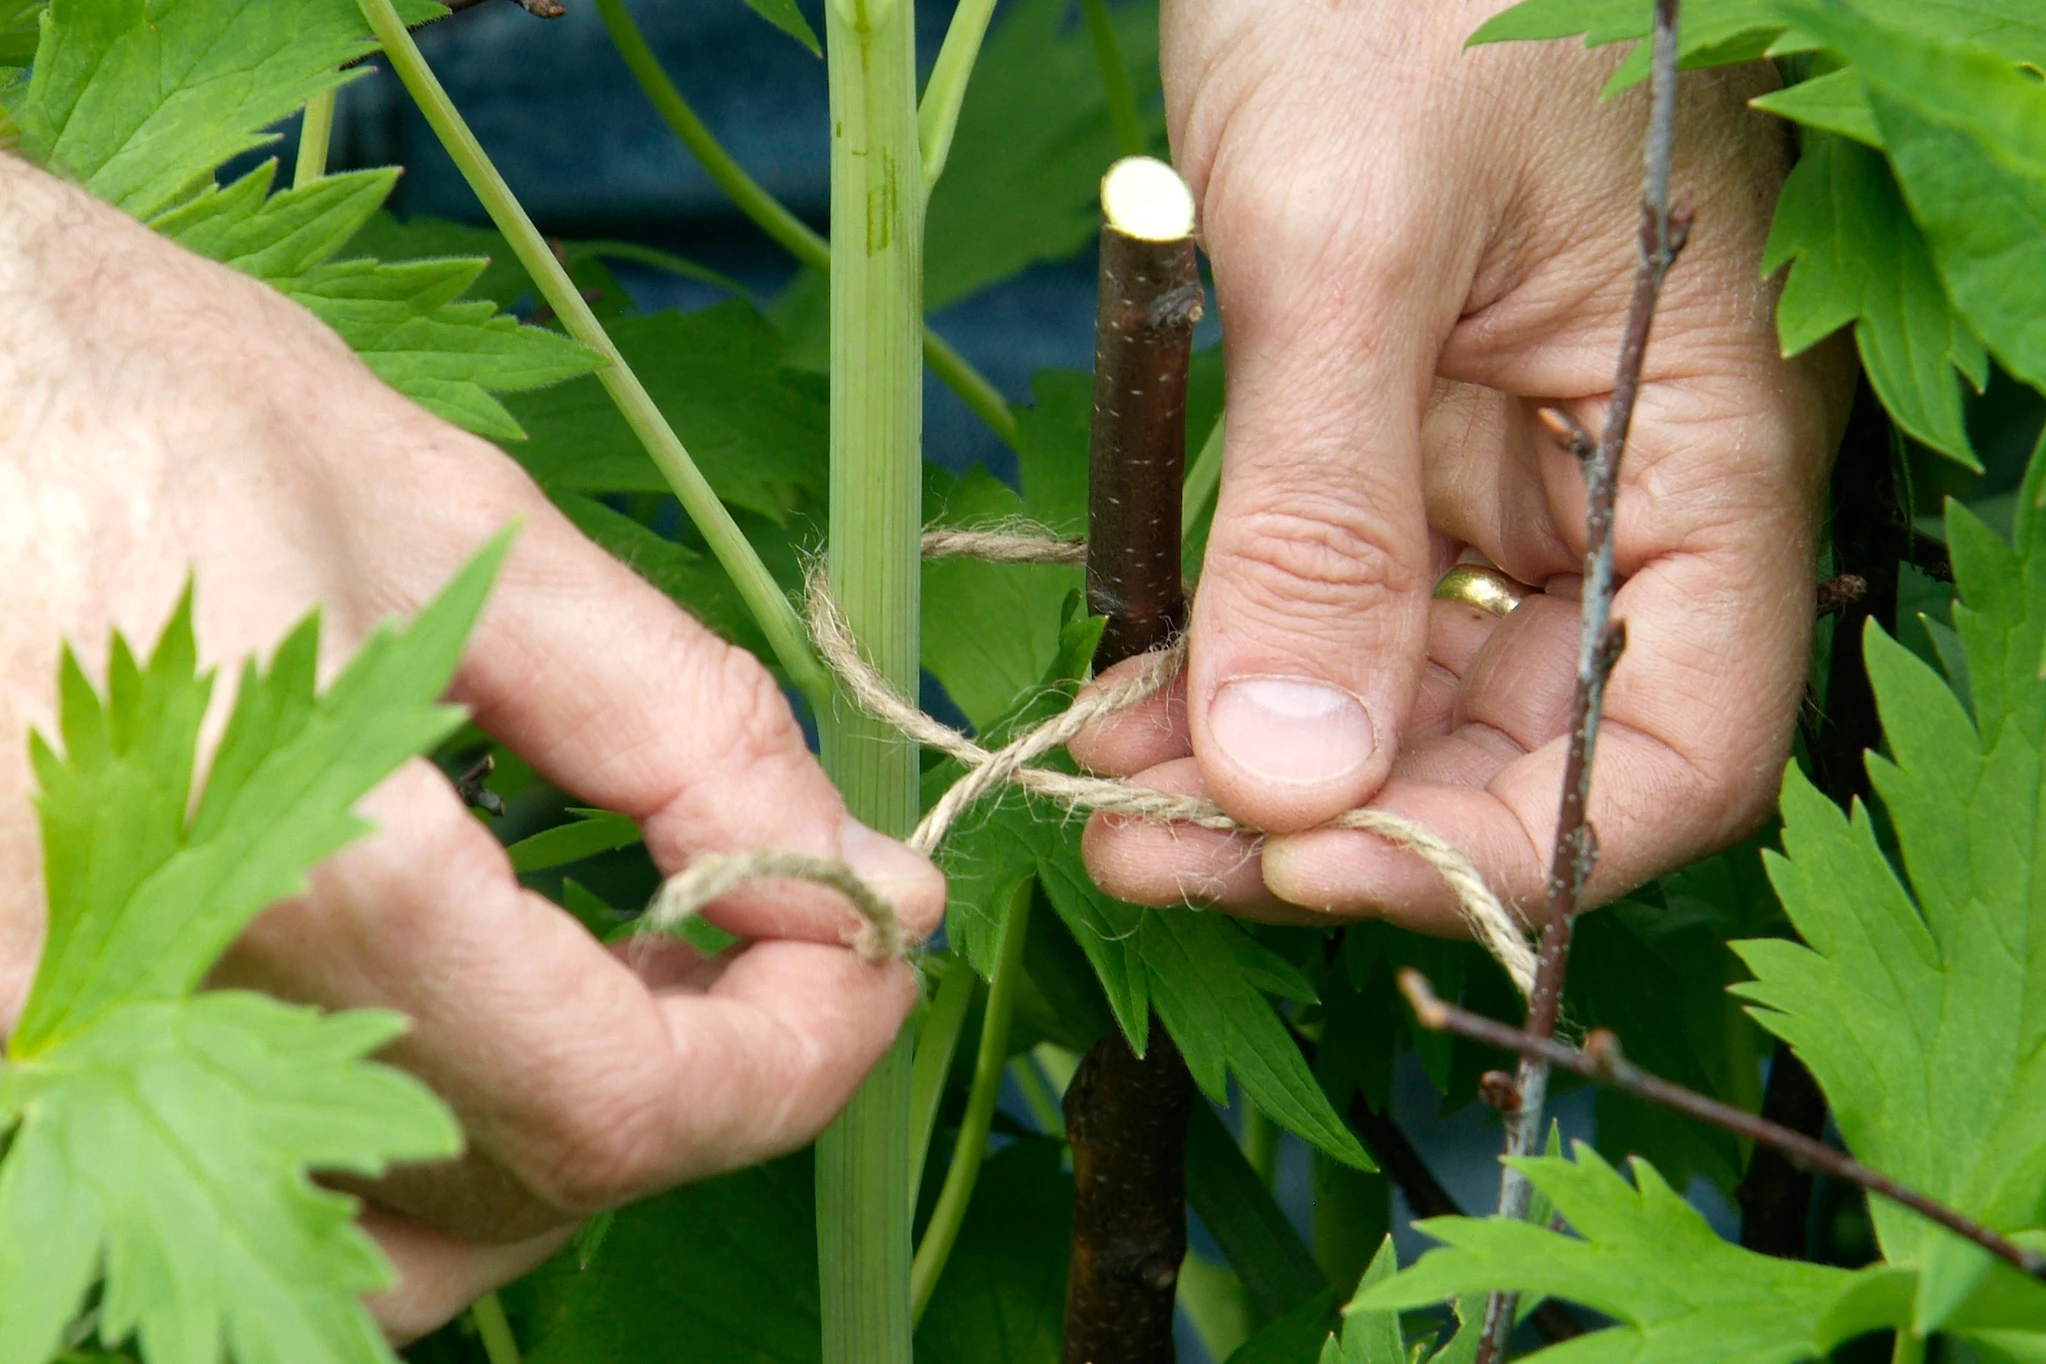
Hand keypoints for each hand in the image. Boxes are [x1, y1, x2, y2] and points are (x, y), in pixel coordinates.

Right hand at [0, 158, 942, 1336]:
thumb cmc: (120, 392)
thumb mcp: (450, 525)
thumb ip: (679, 730)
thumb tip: (857, 880)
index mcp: (278, 873)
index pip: (614, 1108)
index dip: (795, 1058)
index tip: (872, 956)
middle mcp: (132, 1029)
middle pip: (501, 1202)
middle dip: (684, 1089)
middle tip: (757, 939)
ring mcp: (38, 1069)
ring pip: (365, 1263)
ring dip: (534, 1145)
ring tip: (608, 973)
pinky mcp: (7, 1053)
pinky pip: (234, 1201)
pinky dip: (381, 1151)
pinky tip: (438, 1006)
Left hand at [1073, 2, 1852, 930]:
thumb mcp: (1349, 242)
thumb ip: (1327, 519)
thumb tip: (1290, 782)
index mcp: (1702, 438)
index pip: (1672, 743)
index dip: (1507, 849)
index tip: (1314, 868)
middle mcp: (1622, 486)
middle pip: (1521, 746)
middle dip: (1338, 827)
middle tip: (1149, 857)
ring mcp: (1505, 473)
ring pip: (1410, 695)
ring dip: (1262, 770)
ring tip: (1108, 795)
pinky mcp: (1397, 446)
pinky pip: (1333, 605)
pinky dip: (1233, 670)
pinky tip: (1126, 705)